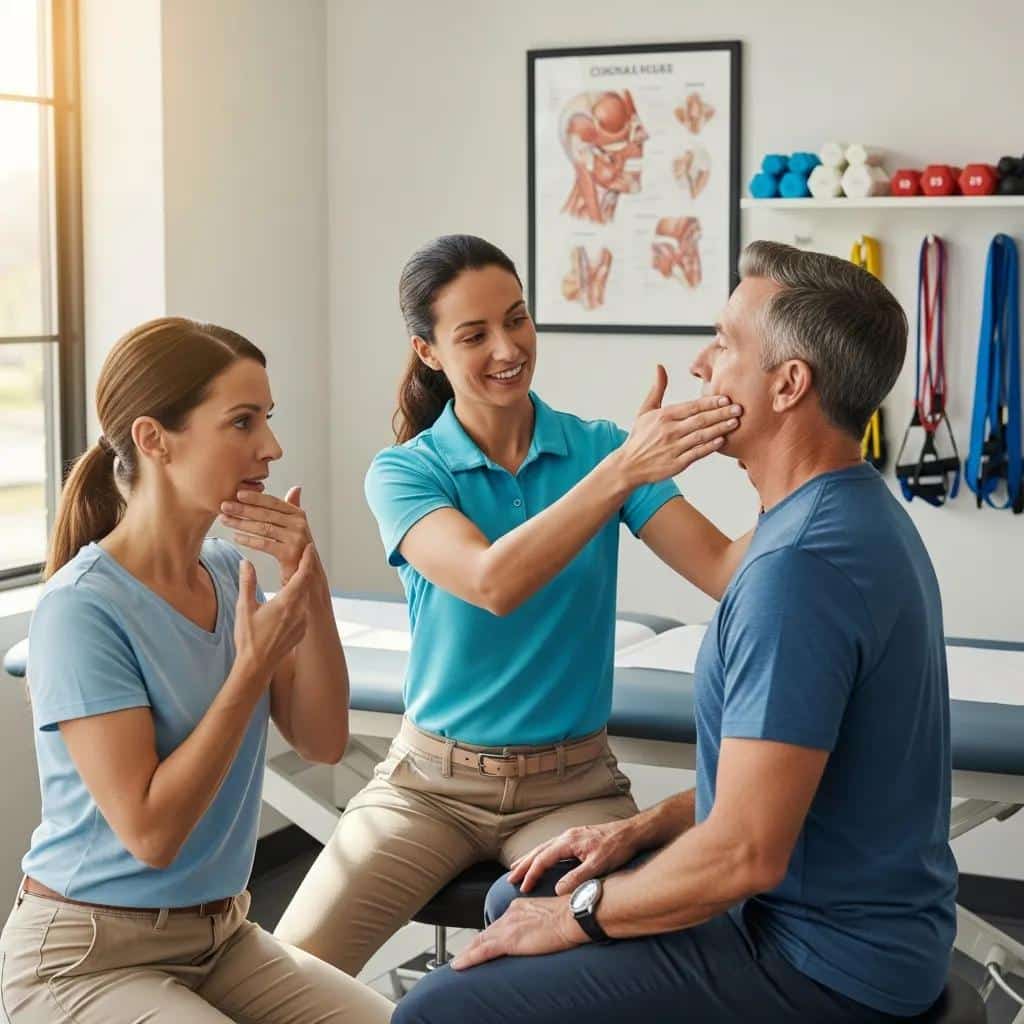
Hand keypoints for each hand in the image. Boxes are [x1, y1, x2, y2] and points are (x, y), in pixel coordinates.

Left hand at [220, 486, 324, 587]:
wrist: (306, 575)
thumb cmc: (297, 549)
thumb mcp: (297, 527)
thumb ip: (293, 508)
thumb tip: (296, 488)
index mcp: (299, 515)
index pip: (274, 502)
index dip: (255, 497)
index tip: (237, 493)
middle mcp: (300, 525)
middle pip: (266, 514)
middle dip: (243, 509)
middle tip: (224, 506)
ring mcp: (296, 539)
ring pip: (263, 528)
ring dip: (241, 523)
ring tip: (225, 520)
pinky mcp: (289, 554)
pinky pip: (264, 544)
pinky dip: (248, 540)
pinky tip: (236, 537)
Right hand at [233, 545, 314, 681]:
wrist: (256, 666)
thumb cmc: (248, 638)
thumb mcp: (244, 607)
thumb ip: (247, 582)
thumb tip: (245, 562)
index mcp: (286, 602)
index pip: (302, 575)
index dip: (306, 559)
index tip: (309, 547)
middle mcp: (299, 611)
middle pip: (306, 584)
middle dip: (305, 569)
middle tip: (302, 555)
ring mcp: (302, 622)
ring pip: (306, 597)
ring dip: (303, 585)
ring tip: (298, 574)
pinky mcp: (301, 631)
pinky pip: (304, 611)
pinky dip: (301, 601)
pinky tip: (294, 599)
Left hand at [451, 896, 585, 970]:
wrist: (573, 916)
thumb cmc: (570, 916)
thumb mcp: (551, 916)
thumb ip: (541, 922)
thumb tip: (544, 932)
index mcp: (520, 907)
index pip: (499, 924)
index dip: (488, 936)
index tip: (481, 944)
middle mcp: (510, 914)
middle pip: (486, 932)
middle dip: (473, 945)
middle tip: (462, 957)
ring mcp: (508, 927)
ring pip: (480, 942)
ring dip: (467, 953)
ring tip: (457, 963)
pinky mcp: (508, 940)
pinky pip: (482, 951)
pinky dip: (468, 959)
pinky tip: (458, 965)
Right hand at [508, 820, 639, 894]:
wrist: (632, 833)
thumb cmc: (617, 848)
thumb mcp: (598, 865)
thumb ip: (577, 877)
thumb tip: (557, 890)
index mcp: (569, 841)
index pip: (543, 858)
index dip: (532, 874)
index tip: (523, 887)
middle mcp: (567, 836)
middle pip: (539, 850)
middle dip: (524, 864)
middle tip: (510, 877)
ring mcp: (572, 835)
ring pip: (545, 847)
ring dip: (531, 858)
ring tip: (518, 867)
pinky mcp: (578, 838)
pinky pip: (553, 846)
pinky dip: (542, 854)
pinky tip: (543, 860)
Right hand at [619, 365, 740, 485]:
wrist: (629, 465)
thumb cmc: (640, 437)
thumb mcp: (646, 410)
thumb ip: (657, 389)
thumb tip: (659, 367)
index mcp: (664, 416)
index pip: (692, 406)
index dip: (711, 402)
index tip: (726, 398)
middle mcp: (669, 431)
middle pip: (700, 420)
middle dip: (721, 413)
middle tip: (739, 408)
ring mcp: (673, 448)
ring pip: (701, 436)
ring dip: (720, 429)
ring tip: (735, 423)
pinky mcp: (676, 464)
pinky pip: (697, 453)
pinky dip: (709, 447)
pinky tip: (721, 440)